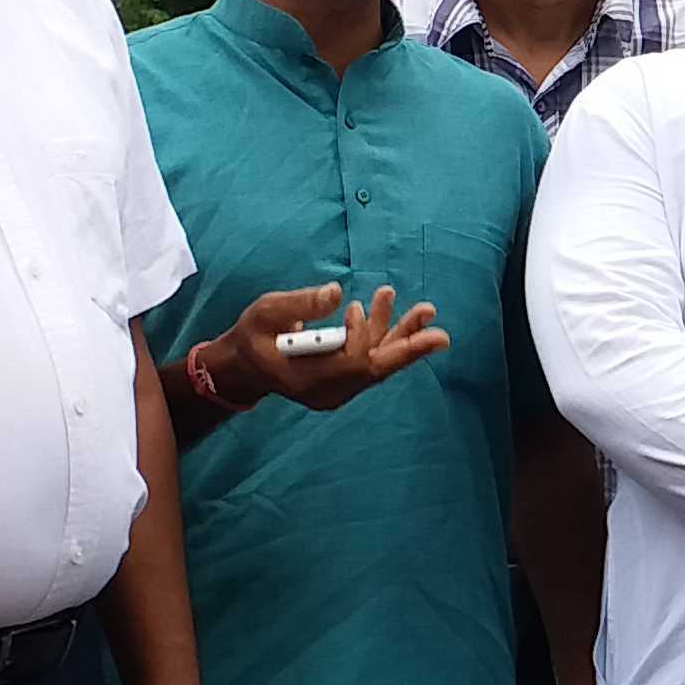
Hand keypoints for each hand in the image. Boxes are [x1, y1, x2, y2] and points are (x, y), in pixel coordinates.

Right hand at [177, 284, 447, 431]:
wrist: (245, 366)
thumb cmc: (252, 337)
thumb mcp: (266, 313)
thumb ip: (300, 303)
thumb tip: (337, 292)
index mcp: (307, 379)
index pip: (351, 366)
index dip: (362, 338)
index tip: (354, 309)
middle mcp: (328, 392)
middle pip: (375, 371)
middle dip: (407, 348)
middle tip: (440, 334)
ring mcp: (337, 390)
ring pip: (377, 365)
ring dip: (400, 337)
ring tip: (425, 311)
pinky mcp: (342, 381)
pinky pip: (370, 361)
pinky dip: (383, 337)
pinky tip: (388, 310)